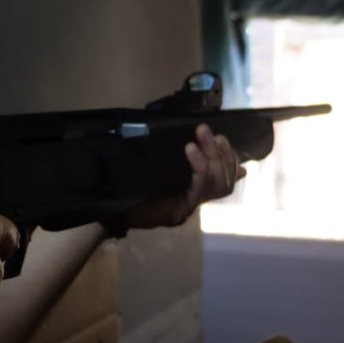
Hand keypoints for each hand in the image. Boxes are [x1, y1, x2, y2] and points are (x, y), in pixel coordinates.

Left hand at [123, 124, 246, 228]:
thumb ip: (177, 156)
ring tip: (199, 137)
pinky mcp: (179, 212)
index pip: (227, 176)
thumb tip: (195, 137)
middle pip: (224, 179)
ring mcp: (190, 207)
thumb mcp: (159, 167)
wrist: (114, 209)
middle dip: (220, 152)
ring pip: (217, 185)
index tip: (222, 137)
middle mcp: (196, 199)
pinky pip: (198, 190)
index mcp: (194, 189)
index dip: (230, 158)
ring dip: (211, 157)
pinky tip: (192, 151)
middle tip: (205, 130)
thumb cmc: (134, 188)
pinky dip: (198, 168)